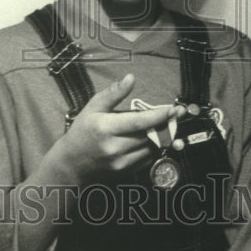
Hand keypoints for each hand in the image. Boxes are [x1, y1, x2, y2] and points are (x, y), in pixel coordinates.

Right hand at [52, 74, 182, 184]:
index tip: (174, 109)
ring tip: (169, 124)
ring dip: (163, 136)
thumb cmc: (82, 130)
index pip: (139, 122)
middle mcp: (115, 148)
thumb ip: (114, 93)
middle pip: (149, 136)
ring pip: (152, 149)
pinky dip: (155, 147)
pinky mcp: (126, 172)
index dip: (159, 116)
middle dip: (167, 124)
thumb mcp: (93, 107)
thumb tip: (131, 78)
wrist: (72, 163)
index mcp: (106, 128)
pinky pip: (148, 159)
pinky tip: (156, 137)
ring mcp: (121, 163)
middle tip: (178, 113)